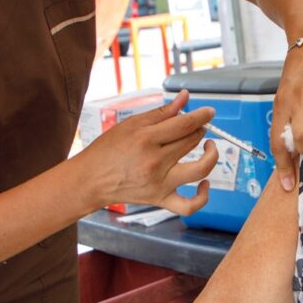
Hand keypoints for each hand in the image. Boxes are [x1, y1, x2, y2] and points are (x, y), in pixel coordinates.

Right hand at [84, 90, 219, 213]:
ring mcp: (159, 183)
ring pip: (199, 170)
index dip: (202, 115)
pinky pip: (189, 205)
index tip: (209, 112)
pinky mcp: (160, 200)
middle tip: (196, 126)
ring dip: (211, 155)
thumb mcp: (131, 124)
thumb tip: (185, 97)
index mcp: (146, 139)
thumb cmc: (109, 149)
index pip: (185, 124)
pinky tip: (204, 183)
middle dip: (200, 129)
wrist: (90, 180)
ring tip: (209, 147)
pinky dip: (202, 196)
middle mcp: (155, 162)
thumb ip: (162, 112)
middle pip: (192, 142)